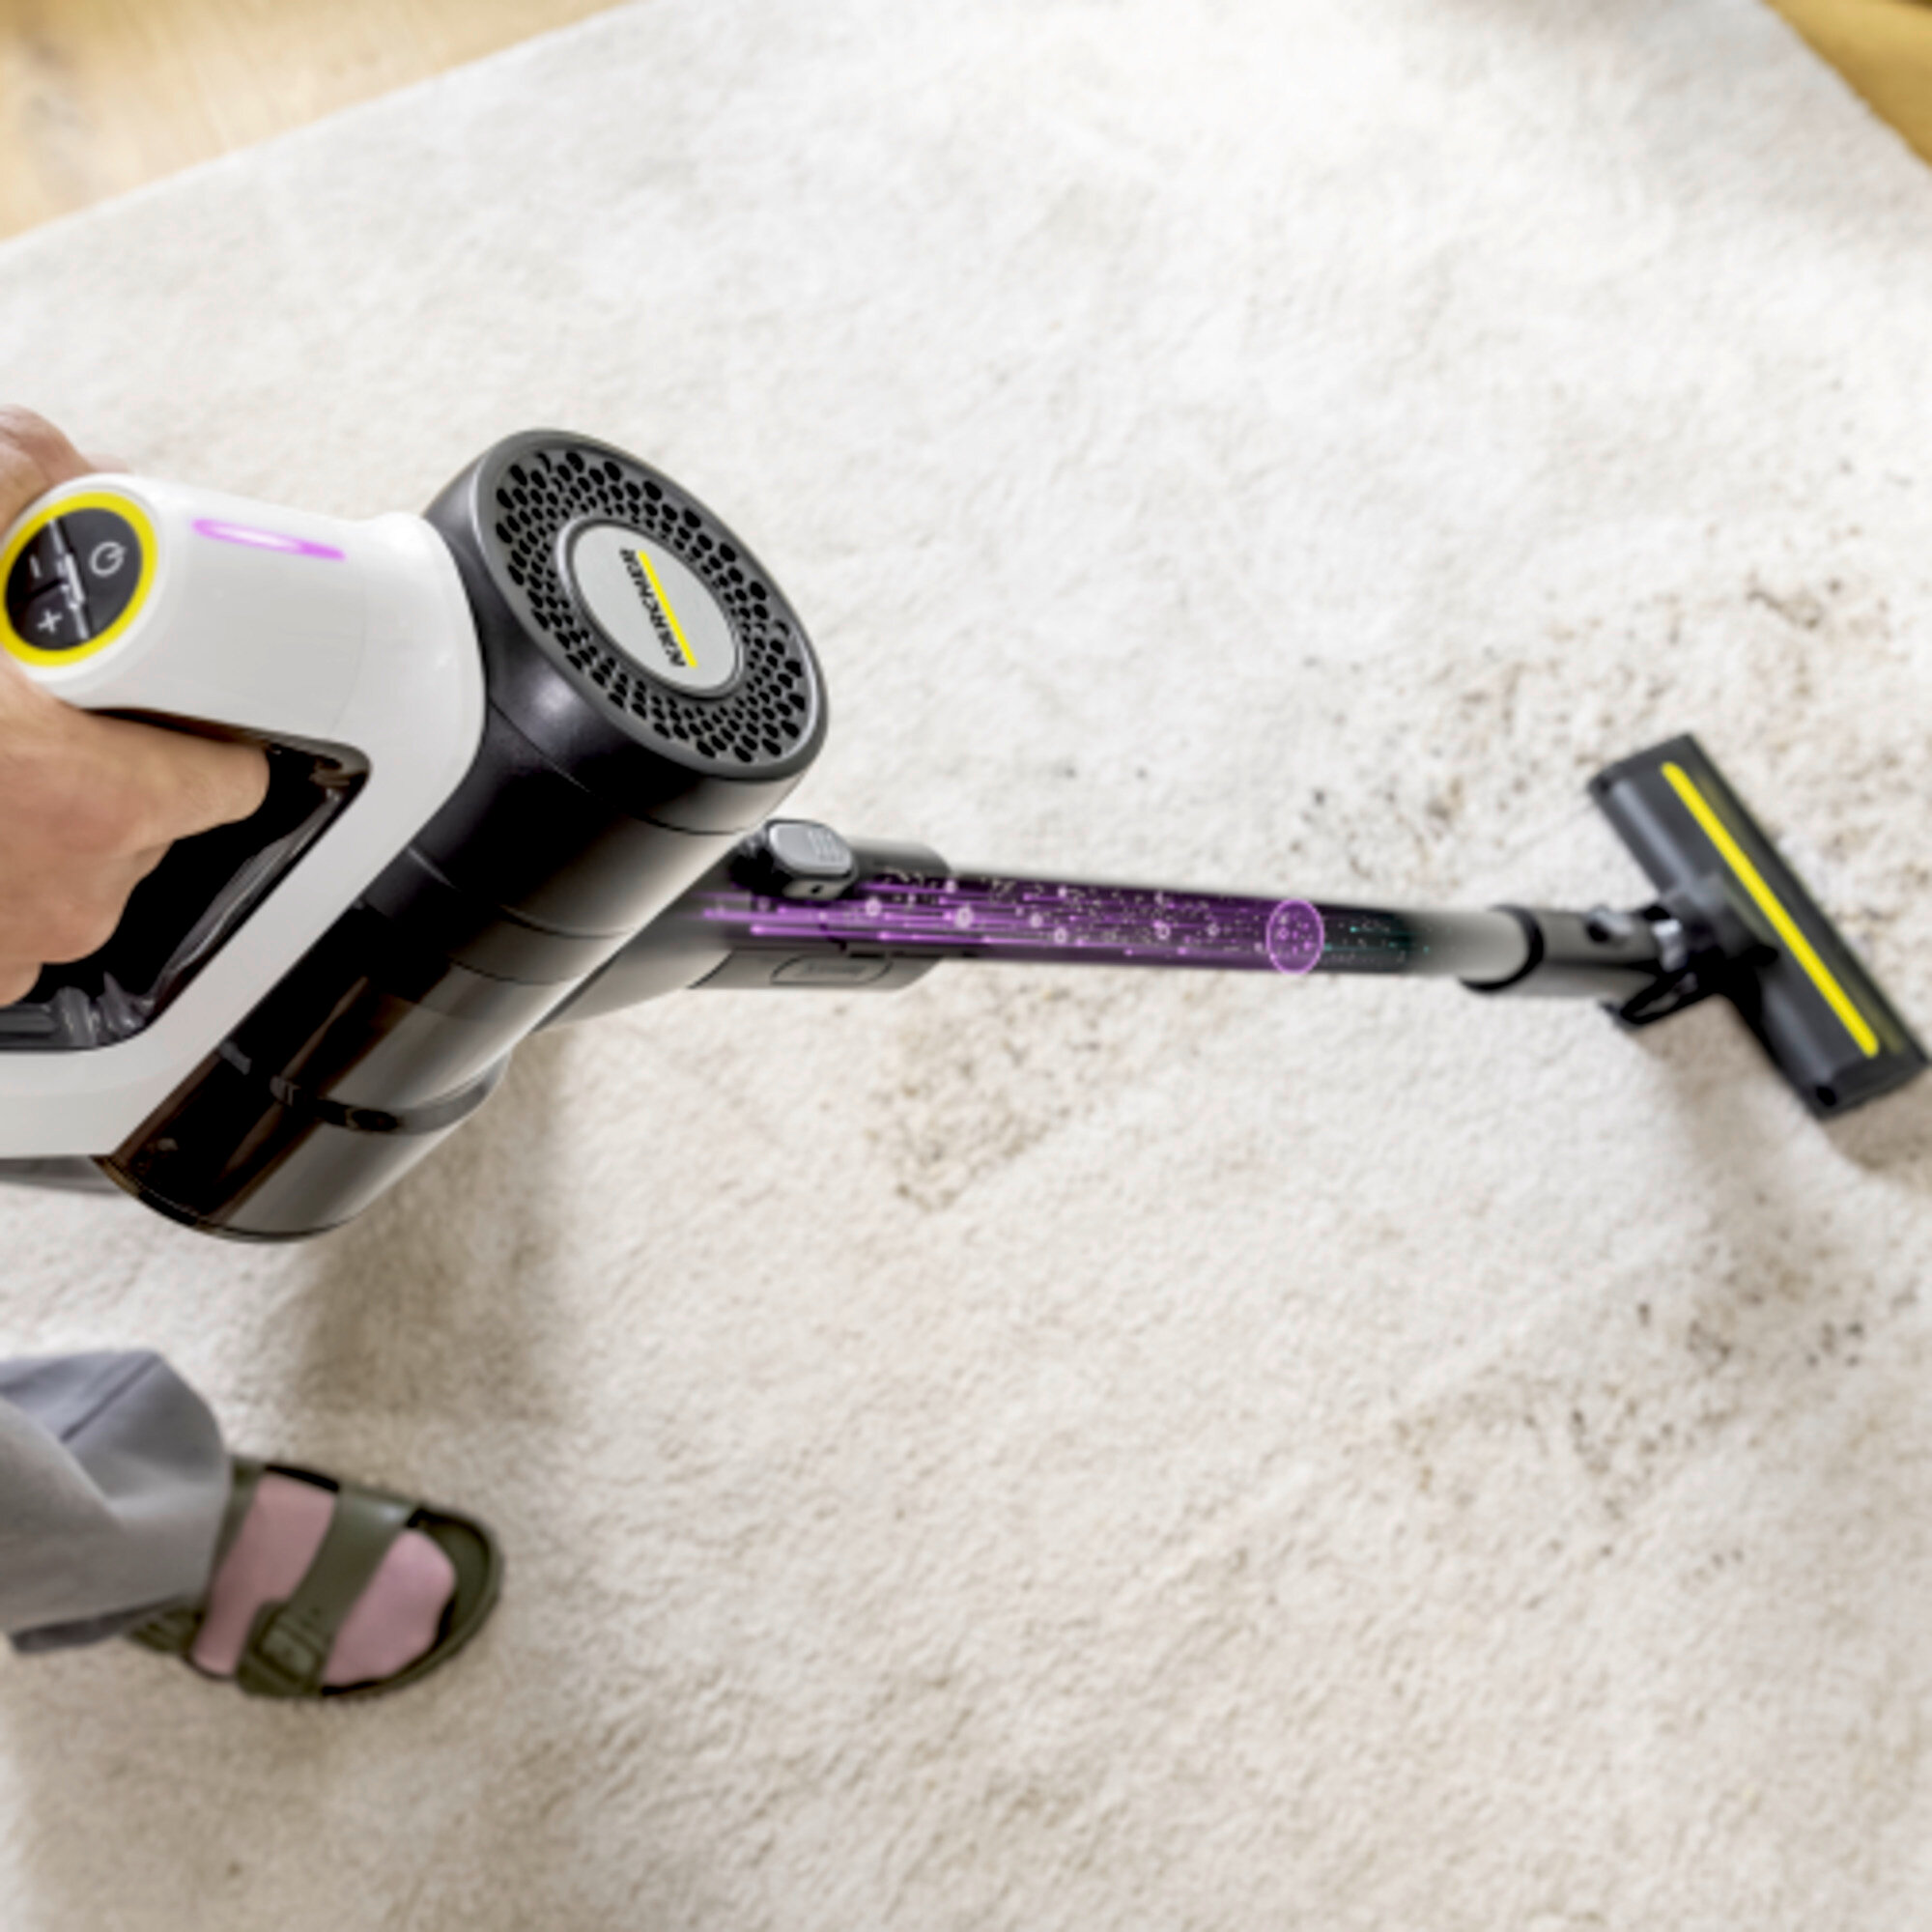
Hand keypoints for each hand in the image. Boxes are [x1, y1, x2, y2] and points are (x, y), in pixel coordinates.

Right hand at [0, 408, 268, 1004]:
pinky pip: (15, 911)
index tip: (171, 686)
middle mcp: (74, 893)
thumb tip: (59, 466)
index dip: (202, 719)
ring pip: (82, 866)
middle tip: (46, 698)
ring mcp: (15, 946)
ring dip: (45, 811)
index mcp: (98, 803)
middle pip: (155, 818)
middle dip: (110, 755)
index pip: (234, 776)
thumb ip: (11, 480)